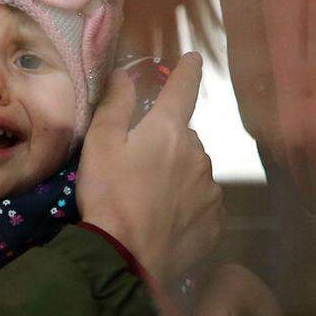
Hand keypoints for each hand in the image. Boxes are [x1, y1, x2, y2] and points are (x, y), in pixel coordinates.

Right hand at [77, 52, 223, 282]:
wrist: (127, 257)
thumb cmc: (109, 195)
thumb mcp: (100, 145)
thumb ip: (115, 105)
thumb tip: (125, 72)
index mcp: (168, 130)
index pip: (183, 89)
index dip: (187, 71)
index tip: (193, 59)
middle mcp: (198, 153)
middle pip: (183, 137)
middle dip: (166, 143)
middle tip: (137, 166)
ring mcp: (210, 188)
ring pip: (194, 170)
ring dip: (177, 174)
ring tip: (148, 198)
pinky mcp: (215, 220)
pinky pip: (202, 201)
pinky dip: (187, 203)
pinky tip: (165, 218)